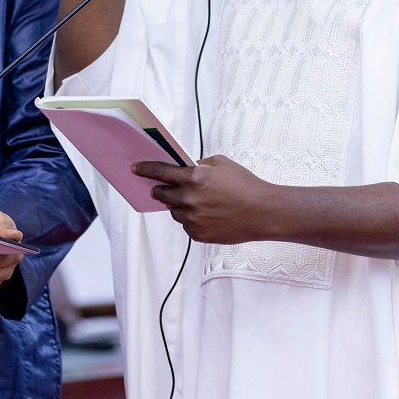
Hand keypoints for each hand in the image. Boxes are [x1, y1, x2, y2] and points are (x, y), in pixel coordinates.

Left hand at [132, 156, 276, 243]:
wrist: (263, 212)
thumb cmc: (245, 185)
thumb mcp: (222, 163)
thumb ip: (200, 164)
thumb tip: (185, 168)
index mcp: (195, 178)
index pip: (161, 172)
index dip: (146, 169)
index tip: (135, 169)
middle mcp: (190, 199)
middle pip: (162, 194)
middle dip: (160, 189)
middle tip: (161, 188)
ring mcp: (193, 219)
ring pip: (174, 211)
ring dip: (178, 205)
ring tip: (194, 202)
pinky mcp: (198, 234)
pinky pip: (185, 225)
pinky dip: (190, 219)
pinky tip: (206, 214)